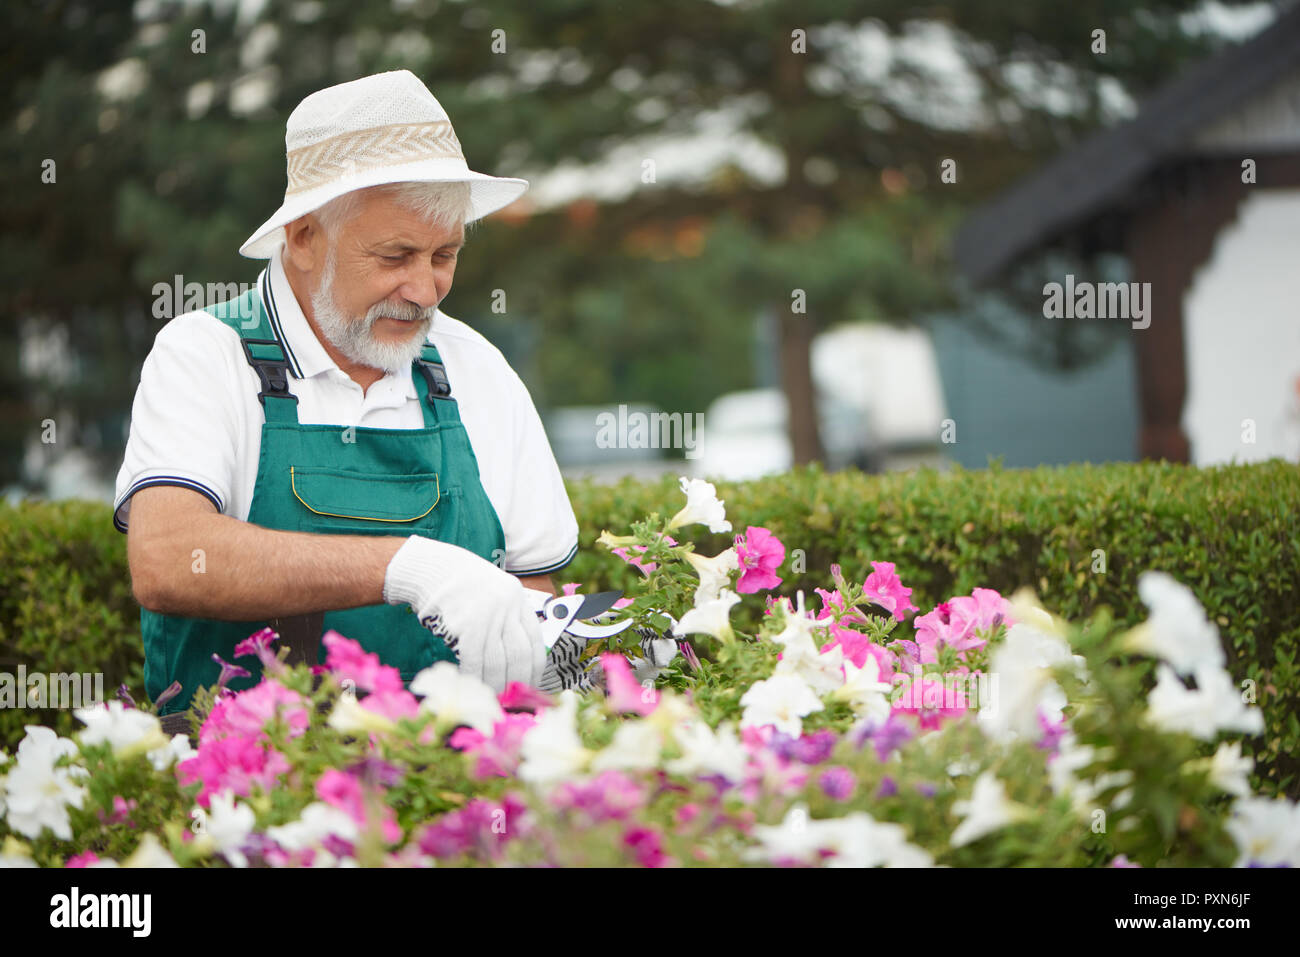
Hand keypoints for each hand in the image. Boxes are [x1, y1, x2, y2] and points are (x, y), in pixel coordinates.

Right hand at [383, 536, 544, 692]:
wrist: (429, 569)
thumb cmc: (458, 587)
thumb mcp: (491, 595)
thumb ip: (505, 621)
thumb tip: (514, 663)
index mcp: (517, 599)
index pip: (535, 640)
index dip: (534, 668)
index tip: (530, 685)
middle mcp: (506, 606)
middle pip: (520, 654)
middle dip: (517, 682)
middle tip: (510, 699)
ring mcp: (487, 615)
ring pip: (498, 662)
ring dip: (495, 685)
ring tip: (491, 698)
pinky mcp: (466, 625)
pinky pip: (475, 661)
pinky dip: (474, 677)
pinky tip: (471, 685)